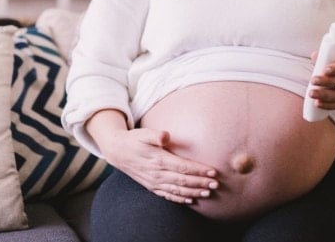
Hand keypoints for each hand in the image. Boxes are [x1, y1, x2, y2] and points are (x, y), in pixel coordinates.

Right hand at [104, 127, 218, 203]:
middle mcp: (157, 174)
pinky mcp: (152, 186)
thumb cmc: (134, 140)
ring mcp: (154, 182)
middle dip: (200, 183)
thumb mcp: (143, 133)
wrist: (118, 152)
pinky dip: (180, 199)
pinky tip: (190, 200)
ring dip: (193, 192)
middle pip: (183, 181)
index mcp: (158, 160)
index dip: (198, 170)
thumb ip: (155, 135)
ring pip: (177, 190)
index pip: (182, 167)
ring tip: (208, 193)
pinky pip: (167, 195)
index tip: (212, 172)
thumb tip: (166, 135)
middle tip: (216, 184)